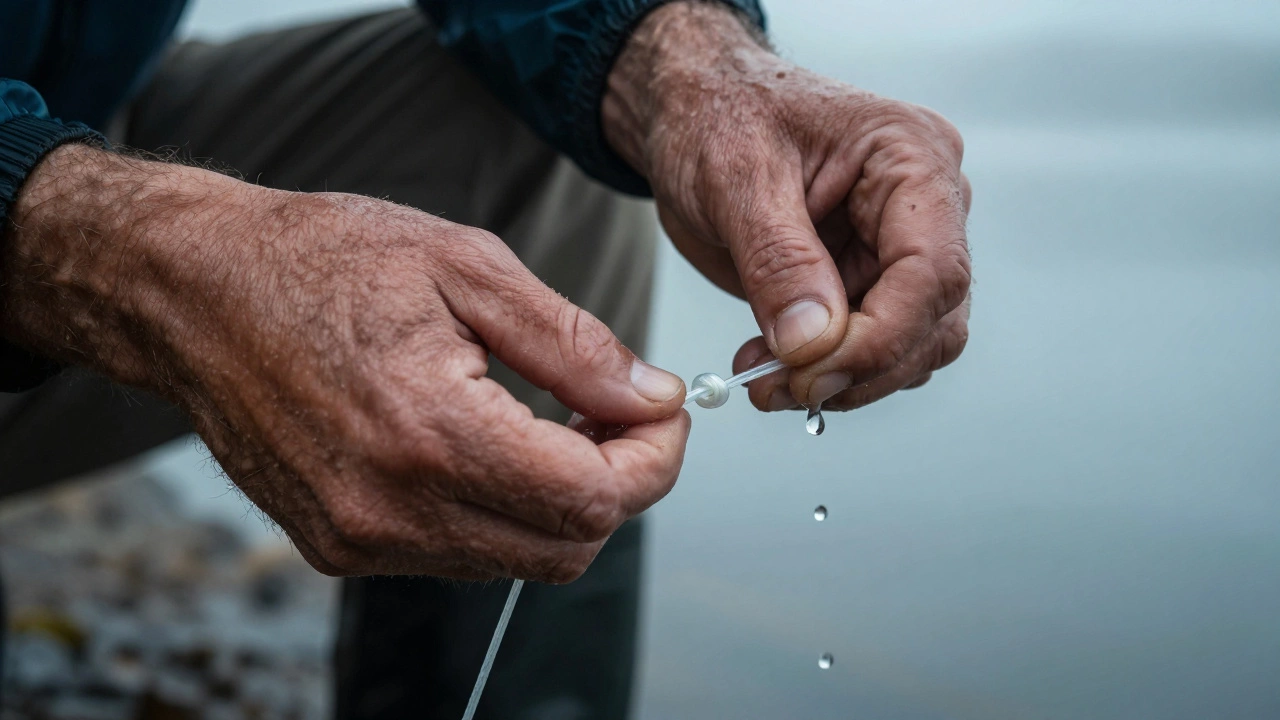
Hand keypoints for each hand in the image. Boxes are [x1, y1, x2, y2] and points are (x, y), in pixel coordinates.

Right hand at [1, 145, 689, 581]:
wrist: (193, 292)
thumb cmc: (318, 260)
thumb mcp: (466, 266)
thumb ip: (573, 346)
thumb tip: (652, 399)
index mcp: (428, 431)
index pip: (591, 499)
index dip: (652, 461)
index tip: (660, 414)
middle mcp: (390, 507)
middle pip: (566, 549)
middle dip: (617, 486)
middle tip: (615, 415)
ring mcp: (359, 539)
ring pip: (517, 561)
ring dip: (560, 502)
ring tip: (550, 422)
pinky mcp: (338, 548)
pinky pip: (459, 554)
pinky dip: (499, 511)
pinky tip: (489, 445)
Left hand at [605, 2, 971, 410]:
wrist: (693, 111)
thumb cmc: (719, 115)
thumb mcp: (736, 178)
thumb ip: (778, 262)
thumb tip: (813, 342)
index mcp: (911, 156)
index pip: (932, 270)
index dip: (882, 338)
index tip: (815, 374)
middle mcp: (922, 204)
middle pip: (932, 319)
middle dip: (859, 368)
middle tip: (780, 387)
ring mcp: (897, 246)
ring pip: (909, 345)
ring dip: (842, 378)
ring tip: (765, 376)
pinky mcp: (865, 279)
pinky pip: (869, 346)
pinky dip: (825, 370)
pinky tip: (771, 361)